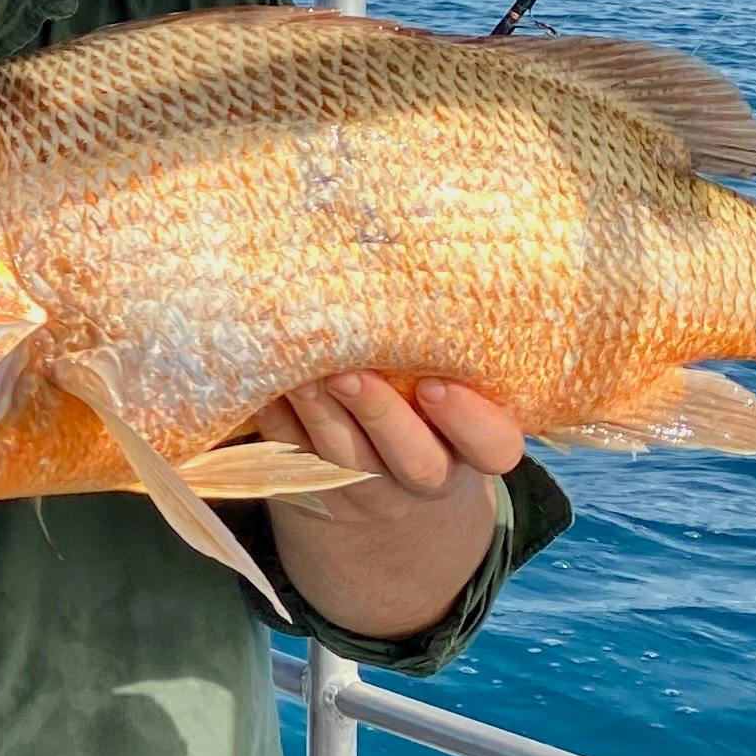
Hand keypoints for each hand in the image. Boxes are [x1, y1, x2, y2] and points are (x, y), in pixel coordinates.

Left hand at [251, 374, 523, 519]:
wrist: (386, 493)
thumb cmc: (426, 410)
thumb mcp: (452, 391)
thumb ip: (442, 350)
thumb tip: (414, 262)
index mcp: (472, 447)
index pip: (492, 445)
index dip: (468, 420)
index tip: (436, 384)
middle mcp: (427, 474)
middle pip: (414, 460)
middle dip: (379, 415)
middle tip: (348, 374)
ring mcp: (369, 488)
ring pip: (346, 460)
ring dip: (319, 416)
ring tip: (298, 376)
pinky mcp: (317, 488)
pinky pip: (294, 460)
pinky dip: (277, 424)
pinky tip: (262, 391)